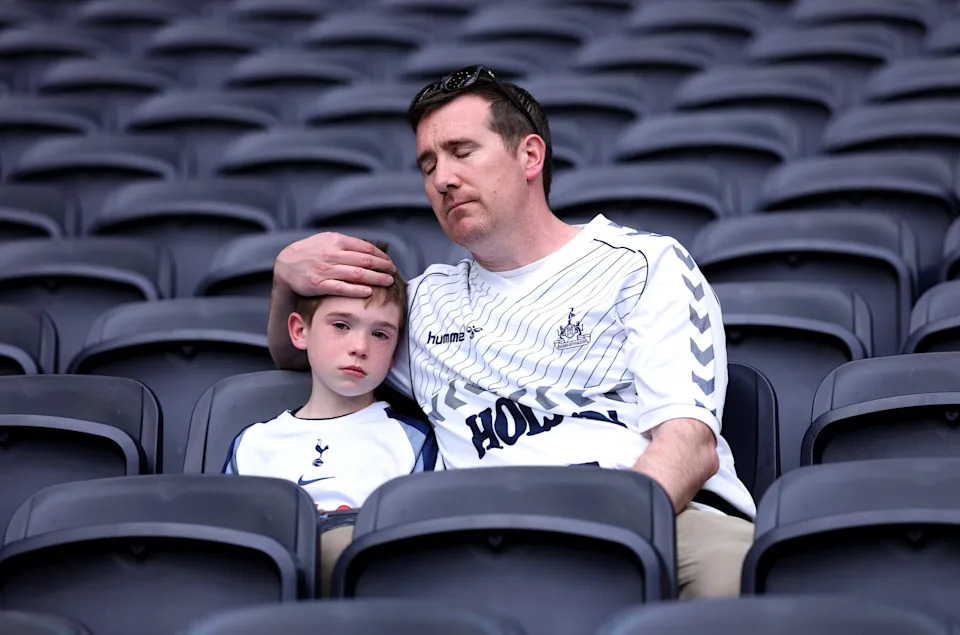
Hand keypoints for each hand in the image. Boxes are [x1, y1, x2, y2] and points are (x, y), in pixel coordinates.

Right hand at [276, 232, 396, 297]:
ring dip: (375, 278)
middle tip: (393, 272)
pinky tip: (369, 291)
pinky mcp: (319, 284)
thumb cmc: (310, 252)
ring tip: (387, 281)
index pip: (365, 248)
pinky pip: (342, 288)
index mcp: (336, 241)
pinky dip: (357, 290)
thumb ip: (346, 243)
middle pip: (365, 261)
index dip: (381, 256)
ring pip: (357, 274)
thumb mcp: (327, 240)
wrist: (286, 264)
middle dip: (383, 267)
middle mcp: (332, 254)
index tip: (390, 262)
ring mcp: (325, 270)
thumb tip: (370, 248)